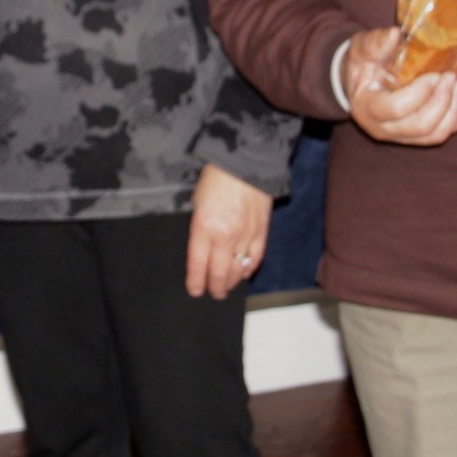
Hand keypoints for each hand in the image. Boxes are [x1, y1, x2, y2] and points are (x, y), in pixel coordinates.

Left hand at [184, 163, 273, 299]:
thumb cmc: (216, 179)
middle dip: (215, 288)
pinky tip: (244, 273)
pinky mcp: (261, 232)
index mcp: (204, 227)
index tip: (195, 290)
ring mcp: (245, 236)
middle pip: (219, 273)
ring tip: (226, 287)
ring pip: (238, 270)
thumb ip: (199, 228)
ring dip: (231, 282)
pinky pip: (255, 258)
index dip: (196, 282)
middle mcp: (225, 236)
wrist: (245, 163)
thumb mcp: (197, 202)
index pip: (198, 264)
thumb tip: (202, 249)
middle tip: (213, 293)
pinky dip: (249, 269)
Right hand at [342, 27, 456, 146]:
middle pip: (420, 126)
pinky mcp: (416, 137)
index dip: (420, 93)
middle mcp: (383, 129)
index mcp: (367, 108)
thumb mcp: (362, 49)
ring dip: (454, 111)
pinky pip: (442, 134)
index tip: (435, 74)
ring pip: (434, 135)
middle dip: (442, 101)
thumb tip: (394, 34)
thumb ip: (376, 43)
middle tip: (452, 77)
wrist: (358, 82)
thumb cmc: (362, 64)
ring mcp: (400, 137)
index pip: (396, 108)